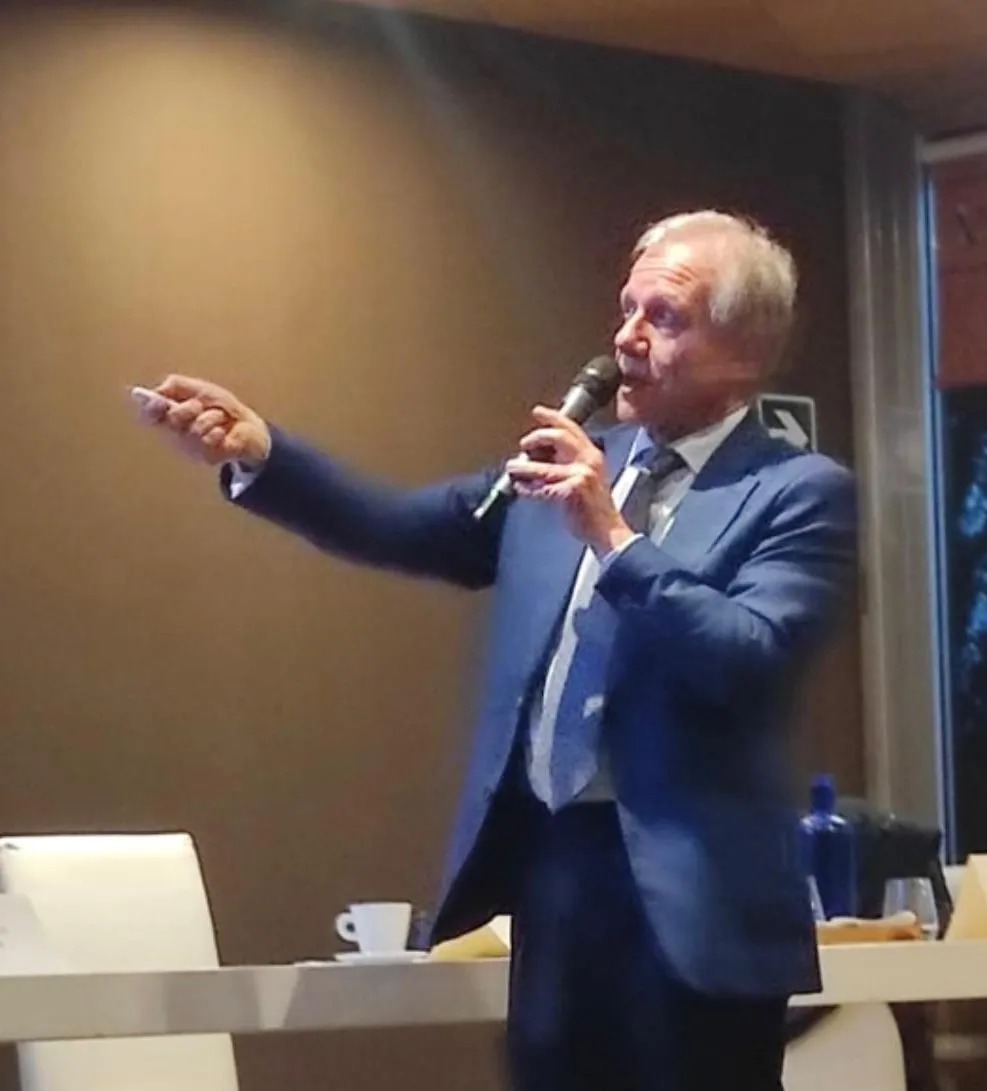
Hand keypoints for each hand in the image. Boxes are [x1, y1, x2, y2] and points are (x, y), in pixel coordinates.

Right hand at [135, 375, 270, 466]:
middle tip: (201, 406)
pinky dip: (218, 431)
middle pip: (171, 420)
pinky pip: (208, 441)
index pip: (148, 416)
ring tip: (219, 418)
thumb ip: (176, 385)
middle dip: (189, 407)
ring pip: (193, 430)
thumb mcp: (199, 388)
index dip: (150, 409)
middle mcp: (175, 434)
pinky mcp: (206, 458)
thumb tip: (156, 392)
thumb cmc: (221, 407)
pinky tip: (223, 433)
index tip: (159, 401)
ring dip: (210, 417)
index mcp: (169, 416)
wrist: (247, 424)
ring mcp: (190, 448)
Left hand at [506, 406, 633, 554]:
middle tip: (524, 444)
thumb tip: (540, 456)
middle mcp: (588, 462)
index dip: (553, 417)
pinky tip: (521, 488)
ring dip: (523, 467)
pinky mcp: (569, 493)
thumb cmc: (595, 508)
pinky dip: (527, 488)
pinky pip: (541, 487)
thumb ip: (570, 462)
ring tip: (512, 467)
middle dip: (536, 438)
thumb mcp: (588, 477)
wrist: (608, 531)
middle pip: (558, 437)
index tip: (537, 412)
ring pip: (543, 467)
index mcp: (592, 456)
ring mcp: (580, 476)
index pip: (572, 428)